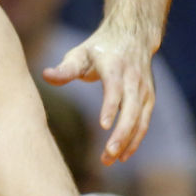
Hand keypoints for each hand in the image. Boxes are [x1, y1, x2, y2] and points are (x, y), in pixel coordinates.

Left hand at [43, 26, 155, 163]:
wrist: (133, 36)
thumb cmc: (99, 48)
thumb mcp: (80, 53)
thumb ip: (65, 69)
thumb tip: (46, 75)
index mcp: (115, 65)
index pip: (115, 88)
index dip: (111, 106)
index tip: (103, 125)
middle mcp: (133, 78)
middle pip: (132, 108)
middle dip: (121, 132)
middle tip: (108, 153)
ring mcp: (144, 89)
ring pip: (140, 119)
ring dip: (128, 142)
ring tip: (110, 160)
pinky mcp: (149, 98)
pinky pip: (144, 122)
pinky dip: (135, 140)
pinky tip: (122, 156)